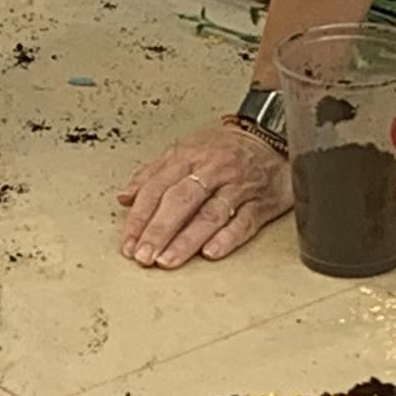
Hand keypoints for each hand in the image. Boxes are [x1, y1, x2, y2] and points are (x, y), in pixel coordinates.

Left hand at [117, 122, 291, 268]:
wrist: (272, 135)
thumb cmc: (225, 147)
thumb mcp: (184, 150)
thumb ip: (152, 174)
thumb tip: (124, 198)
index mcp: (188, 157)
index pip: (157, 188)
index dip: (140, 217)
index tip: (127, 243)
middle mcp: (212, 171)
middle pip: (180, 202)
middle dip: (159, 231)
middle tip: (143, 255)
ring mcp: (238, 187)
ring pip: (210, 214)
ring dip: (186, 240)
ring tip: (168, 259)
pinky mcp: (262, 203)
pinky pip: (244, 222)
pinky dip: (227, 238)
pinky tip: (210, 252)